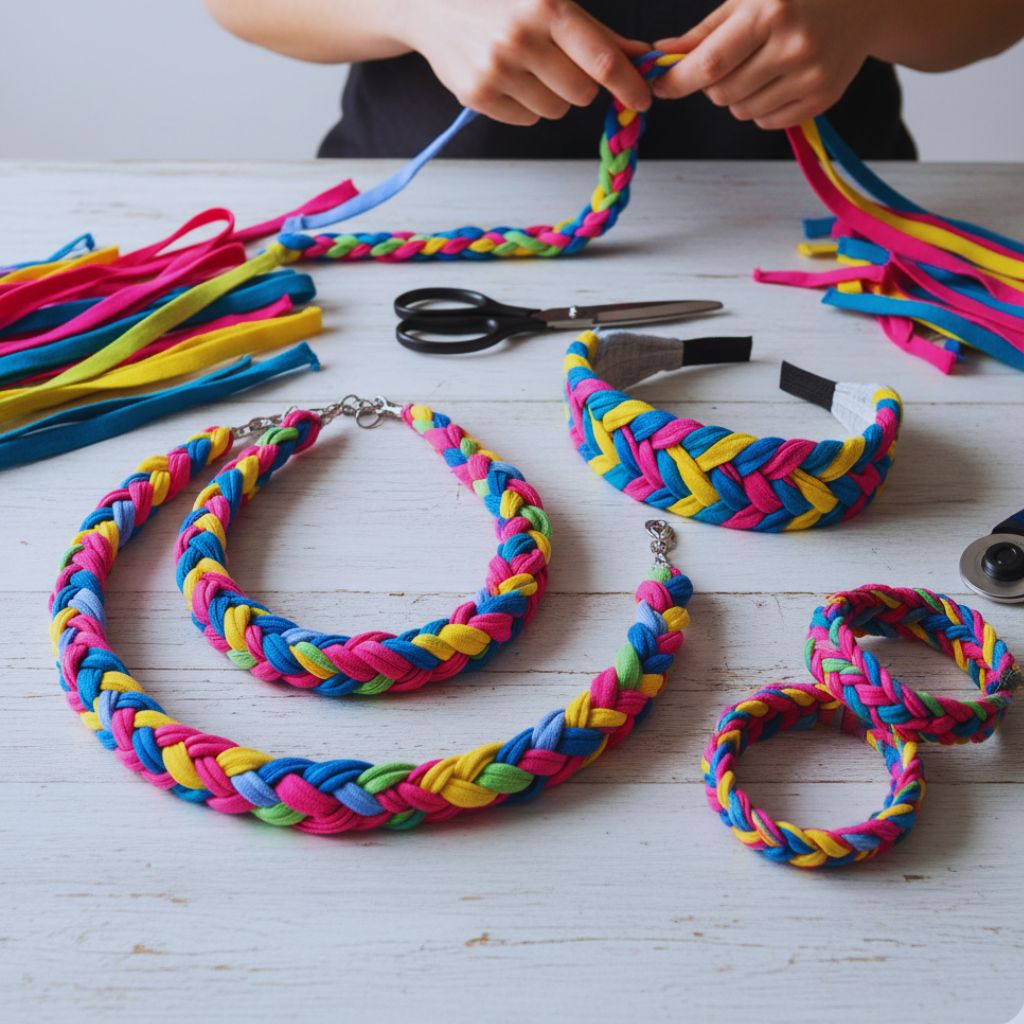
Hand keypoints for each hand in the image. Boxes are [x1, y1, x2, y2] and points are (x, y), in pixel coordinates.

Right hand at [397, 0, 651, 124]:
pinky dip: (525, 105)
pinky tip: (508, 77)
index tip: (643, 99)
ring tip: (528, 67)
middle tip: (560, 64)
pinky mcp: (477, 96)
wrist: (430, 3)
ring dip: (552, 96)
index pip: (602, 61)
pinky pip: (527, 120)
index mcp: (546, 6)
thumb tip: (642, 57)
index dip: (629, 85)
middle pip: (582, 94)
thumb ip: (597, 32)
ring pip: (555, 110)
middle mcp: (520, 38)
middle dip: (580, 84)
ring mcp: (496, 70)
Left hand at [653, 0, 869, 128]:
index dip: (678, 80)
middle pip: (722, 93)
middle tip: (723, 64)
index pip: (710, 63)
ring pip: (742, 112)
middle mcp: (795, 46)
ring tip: (756, 67)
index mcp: (771, 12)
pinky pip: (767, 122)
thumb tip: (660, 55)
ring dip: (735, 97)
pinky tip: (776, 79)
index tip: (659, 87)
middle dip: (710, 85)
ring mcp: (812, 75)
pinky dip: (760, 108)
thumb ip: (705, 31)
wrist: (864, 2)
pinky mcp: (824, 98)